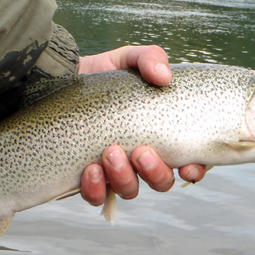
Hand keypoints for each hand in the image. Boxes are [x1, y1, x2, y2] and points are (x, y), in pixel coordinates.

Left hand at [78, 45, 206, 205]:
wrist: (60, 80)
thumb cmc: (102, 75)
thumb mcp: (127, 60)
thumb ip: (149, 58)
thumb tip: (163, 76)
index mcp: (160, 135)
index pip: (188, 161)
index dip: (194, 169)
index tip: (188, 166)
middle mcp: (141, 158)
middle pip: (161, 182)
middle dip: (155, 172)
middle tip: (140, 151)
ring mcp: (115, 170)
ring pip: (130, 190)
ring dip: (124, 177)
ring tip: (109, 152)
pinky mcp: (87, 178)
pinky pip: (96, 196)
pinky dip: (96, 189)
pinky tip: (90, 170)